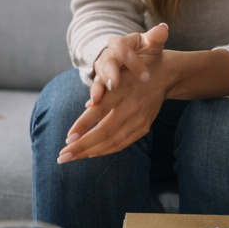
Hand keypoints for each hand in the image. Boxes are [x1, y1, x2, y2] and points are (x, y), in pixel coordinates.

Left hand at [58, 24, 170, 162]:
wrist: (165, 74)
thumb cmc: (134, 69)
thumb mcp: (118, 70)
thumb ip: (102, 87)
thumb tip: (87, 107)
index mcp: (121, 90)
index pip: (99, 111)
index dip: (83, 125)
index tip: (68, 137)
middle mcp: (131, 107)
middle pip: (104, 131)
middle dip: (81, 146)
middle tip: (63, 156)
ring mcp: (139, 119)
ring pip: (113, 141)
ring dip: (90, 152)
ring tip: (71, 157)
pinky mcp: (143, 127)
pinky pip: (123, 143)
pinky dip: (106, 150)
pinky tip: (91, 154)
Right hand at [91, 22, 168, 92]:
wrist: (130, 61)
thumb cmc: (142, 52)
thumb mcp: (149, 44)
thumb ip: (156, 37)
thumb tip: (163, 28)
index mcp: (119, 44)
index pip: (122, 49)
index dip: (133, 62)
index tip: (146, 76)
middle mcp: (107, 56)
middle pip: (105, 63)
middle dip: (109, 74)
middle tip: (114, 85)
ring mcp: (101, 71)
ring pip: (97, 78)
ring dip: (97, 89)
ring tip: (97, 99)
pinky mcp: (99, 84)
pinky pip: (95, 90)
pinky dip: (94, 98)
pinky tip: (92, 106)